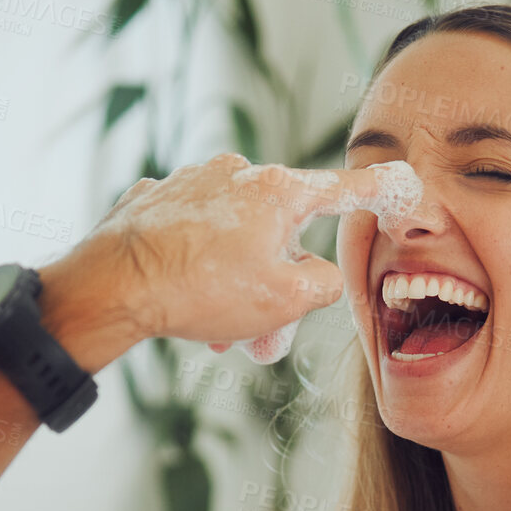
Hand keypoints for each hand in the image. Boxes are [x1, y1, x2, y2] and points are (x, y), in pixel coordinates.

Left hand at [47, 152, 396, 347]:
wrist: (110, 286)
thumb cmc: (199, 290)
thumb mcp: (284, 301)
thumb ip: (323, 285)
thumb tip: (318, 276)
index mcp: (277, 190)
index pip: (343, 191)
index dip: (378, 192)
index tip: (401, 183)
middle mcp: (235, 173)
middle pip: (280, 234)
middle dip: (275, 289)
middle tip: (262, 337)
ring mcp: (190, 182)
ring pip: (234, 240)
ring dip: (235, 288)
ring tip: (217, 333)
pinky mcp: (155, 200)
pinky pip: (194, 236)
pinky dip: (198, 268)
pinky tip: (182, 300)